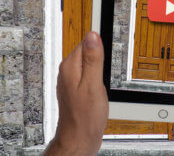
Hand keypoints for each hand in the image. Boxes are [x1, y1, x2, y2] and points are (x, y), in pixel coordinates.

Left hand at [45, 32, 107, 155]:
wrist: (79, 139)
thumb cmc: (85, 117)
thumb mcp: (93, 85)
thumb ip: (93, 59)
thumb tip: (93, 36)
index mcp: (70, 67)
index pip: (85, 41)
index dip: (99, 42)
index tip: (106, 44)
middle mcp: (67, 72)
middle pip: (87, 52)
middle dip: (100, 57)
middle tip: (106, 69)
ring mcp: (70, 81)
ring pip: (88, 64)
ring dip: (98, 68)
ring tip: (102, 80)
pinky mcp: (76, 89)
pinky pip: (87, 75)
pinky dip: (96, 78)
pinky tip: (99, 88)